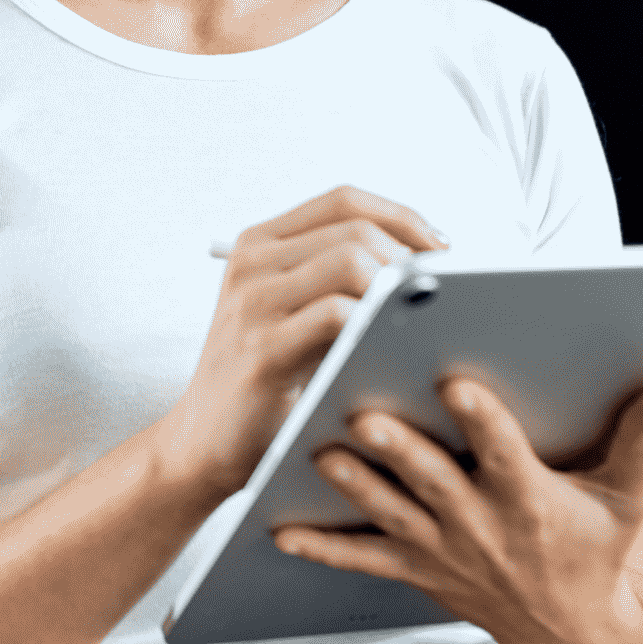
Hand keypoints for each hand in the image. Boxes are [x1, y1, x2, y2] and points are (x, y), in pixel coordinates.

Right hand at [154, 185, 445, 499]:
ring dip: (395, 289)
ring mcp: (252, 304)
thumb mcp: (289, 313)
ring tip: (418, 321)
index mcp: (259, 244)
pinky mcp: (262, 350)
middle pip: (354, 228)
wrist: (201, 443)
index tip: (441, 250)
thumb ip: (335, 279)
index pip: (344, 200)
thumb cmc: (265, 380)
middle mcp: (251, 264)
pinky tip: (391, 349)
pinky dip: (375, 325)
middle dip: (408, 257)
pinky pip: (337, 315)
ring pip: (350, 261)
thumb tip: (426, 265)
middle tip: (438, 295)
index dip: (402, 217)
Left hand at [273, 376, 642, 643]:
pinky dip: (321, 546)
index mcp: (530, 501)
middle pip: (434, 483)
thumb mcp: (628, 500)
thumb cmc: (595, 552)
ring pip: (390, 513)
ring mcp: (443, 550)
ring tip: (315, 455)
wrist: (573, 636)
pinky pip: (363, 558)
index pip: (504, 454)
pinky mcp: (417, 567)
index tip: (457, 383)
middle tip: (363, 417)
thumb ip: (642, 442)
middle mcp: (480, 525)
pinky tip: (278, 529)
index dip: (482, 421)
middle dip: (400, 452)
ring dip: (353, 486)